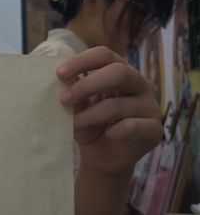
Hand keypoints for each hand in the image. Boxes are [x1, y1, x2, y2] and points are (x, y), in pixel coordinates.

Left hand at [57, 46, 161, 176]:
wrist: (103, 159)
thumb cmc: (91, 127)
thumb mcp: (78, 109)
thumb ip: (75, 93)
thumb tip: (62, 79)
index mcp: (122, 72)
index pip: (105, 55)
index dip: (82, 61)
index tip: (59, 73)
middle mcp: (140, 85)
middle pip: (119, 72)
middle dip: (87, 85)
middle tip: (63, 99)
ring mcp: (150, 107)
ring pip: (119, 104)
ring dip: (90, 115)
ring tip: (73, 124)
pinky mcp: (154, 130)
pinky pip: (132, 126)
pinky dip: (114, 131)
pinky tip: (108, 134)